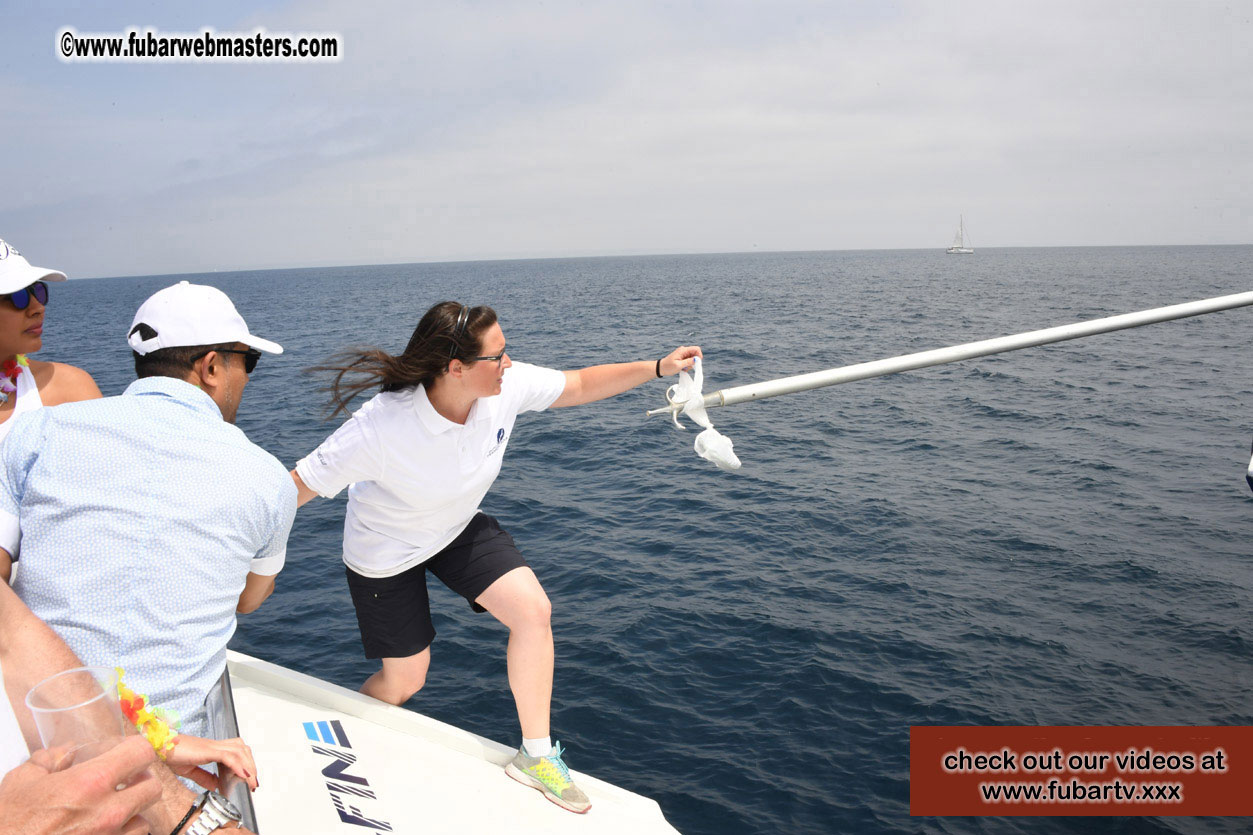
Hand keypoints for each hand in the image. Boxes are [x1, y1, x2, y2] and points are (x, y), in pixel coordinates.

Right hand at [0, 735, 159, 834]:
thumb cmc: (10, 823)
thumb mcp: (23, 781)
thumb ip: (51, 759)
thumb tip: (67, 752)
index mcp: (90, 783)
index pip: (141, 753)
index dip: (136, 749)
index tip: (128, 751)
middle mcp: (107, 811)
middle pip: (153, 787)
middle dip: (141, 781)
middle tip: (125, 781)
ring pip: (145, 819)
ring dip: (133, 812)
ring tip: (113, 810)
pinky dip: (122, 834)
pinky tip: (105, 829)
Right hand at [165, 734, 258, 791]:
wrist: (158, 747)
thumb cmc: (171, 755)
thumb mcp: (190, 770)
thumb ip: (204, 777)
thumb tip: (216, 785)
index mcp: (212, 749)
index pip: (237, 751)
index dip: (246, 763)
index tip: (249, 778)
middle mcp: (215, 745)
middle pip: (242, 750)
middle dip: (251, 766)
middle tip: (254, 782)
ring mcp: (212, 746)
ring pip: (240, 751)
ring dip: (248, 767)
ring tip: (251, 781)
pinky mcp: (208, 750)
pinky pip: (228, 756)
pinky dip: (238, 765)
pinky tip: (242, 775)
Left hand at [659, 345, 702, 376]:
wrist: (661, 368)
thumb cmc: (668, 367)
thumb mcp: (678, 365)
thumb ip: (688, 362)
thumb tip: (696, 359)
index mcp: (683, 350)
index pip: (696, 349)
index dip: (699, 355)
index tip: (697, 363)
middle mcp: (684, 351)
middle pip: (695, 354)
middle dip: (694, 361)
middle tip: (688, 367)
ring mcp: (683, 354)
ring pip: (693, 358)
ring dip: (690, 365)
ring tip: (684, 368)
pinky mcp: (682, 358)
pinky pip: (689, 361)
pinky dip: (687, 365)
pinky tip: (683, 368)